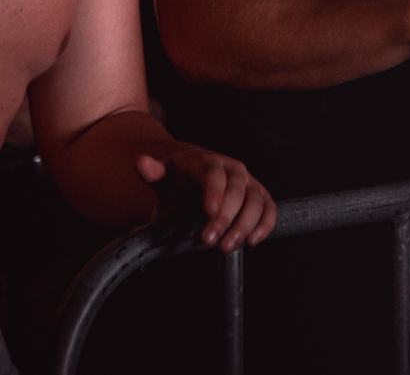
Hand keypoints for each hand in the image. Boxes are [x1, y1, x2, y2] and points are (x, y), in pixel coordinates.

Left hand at [136, 147, 276, 252]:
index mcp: (208, 162)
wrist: (197, 174)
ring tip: (227, 247)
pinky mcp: (260, 195)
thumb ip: (152, 172)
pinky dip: (264, 225)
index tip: (209, 213)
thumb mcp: (163, 176)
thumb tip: (141, 163)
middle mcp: (233, 169)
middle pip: (235, 192)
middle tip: (209, 240)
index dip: (213, 194)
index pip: (213, 175)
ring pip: (255, 201)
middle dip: (224, 218)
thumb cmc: (180, 178)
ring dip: (244, 226)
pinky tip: (252, 241)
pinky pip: (268, 209)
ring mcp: (249, 182)